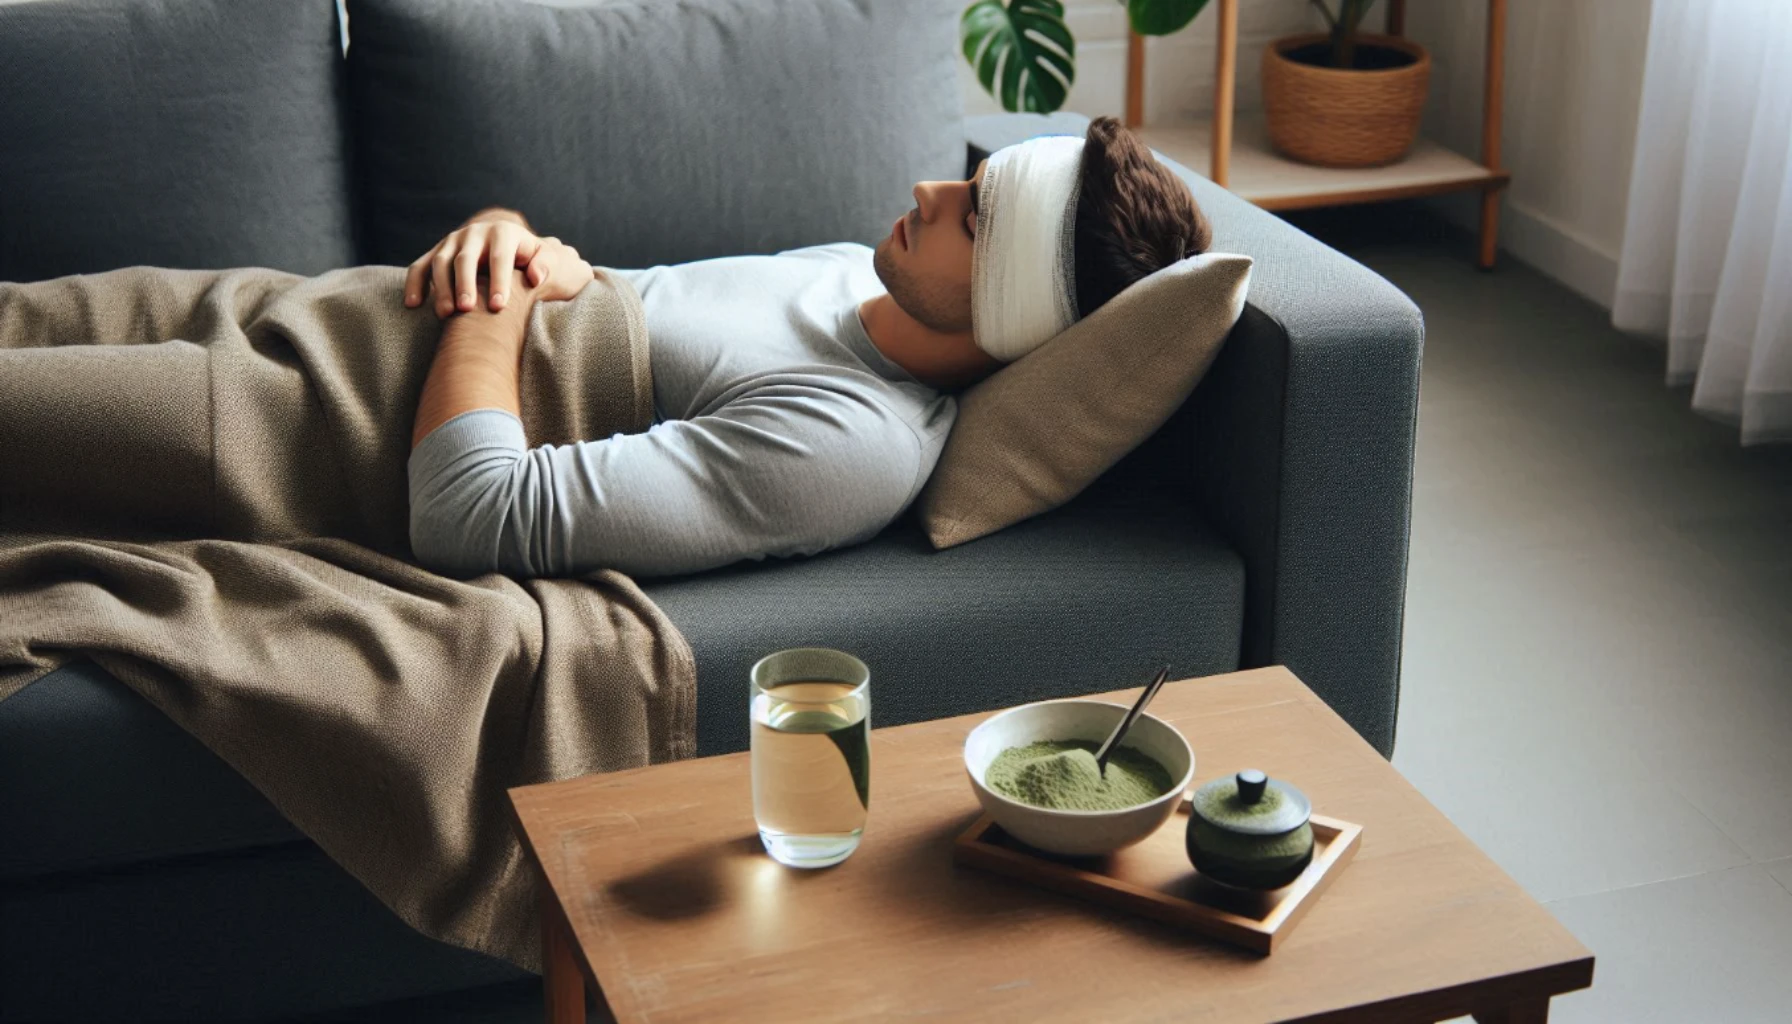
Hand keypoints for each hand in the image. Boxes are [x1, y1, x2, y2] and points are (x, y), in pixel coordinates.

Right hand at [403, 216, 592, 317]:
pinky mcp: (436, 252)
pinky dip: (414, 283)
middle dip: (465, 284)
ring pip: (440, 262)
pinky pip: (420, 266)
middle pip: (465, 258)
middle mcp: (474, 233)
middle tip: (466, 310)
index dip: (499, 281)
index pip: (500, 257)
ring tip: (446, 315)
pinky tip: (413, 304)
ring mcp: (452, 242)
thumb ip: (544, 264)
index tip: (499, 307)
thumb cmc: (529, 258)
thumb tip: (534, 277)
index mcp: (503, 232)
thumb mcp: (543, 256)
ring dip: (441, 288)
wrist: (507, 246)